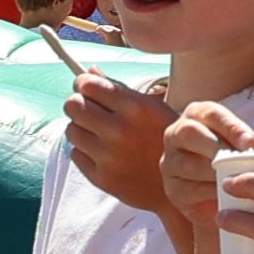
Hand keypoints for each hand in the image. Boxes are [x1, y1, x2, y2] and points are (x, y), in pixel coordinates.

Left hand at [64, 71, 176, 216]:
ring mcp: (109, 157)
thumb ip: (120, 89)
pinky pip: (76, 154)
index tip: (85, 86)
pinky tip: (104, 152)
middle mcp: (119, 131)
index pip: (88, 85)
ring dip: (81, 128)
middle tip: (88, 109)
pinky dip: (85, 151)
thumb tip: (89, 71)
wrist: (183, 182)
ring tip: (100, 133)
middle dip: (78, 104)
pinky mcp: (102, 178)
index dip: (83, 83)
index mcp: (136, 108)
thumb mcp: (153, 107)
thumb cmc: (165, 138)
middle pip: (72, 106)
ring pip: (71, 130)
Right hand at [158, 99, 253, 233]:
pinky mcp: (172, 190)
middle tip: (242, 161)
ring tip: (240, 180)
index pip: (211, 113)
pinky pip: (189, 190)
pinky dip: (212, 193)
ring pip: (188, 164)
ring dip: (216, 172)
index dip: (231, 126)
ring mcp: (169, 163)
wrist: (219, 196)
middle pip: (190, 133)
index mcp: (197, 115)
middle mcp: (176, 134)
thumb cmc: (235, 160)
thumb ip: (252, 141)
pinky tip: (230, 195)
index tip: (249, 143)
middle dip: (219, 147)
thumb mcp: (245, 145)